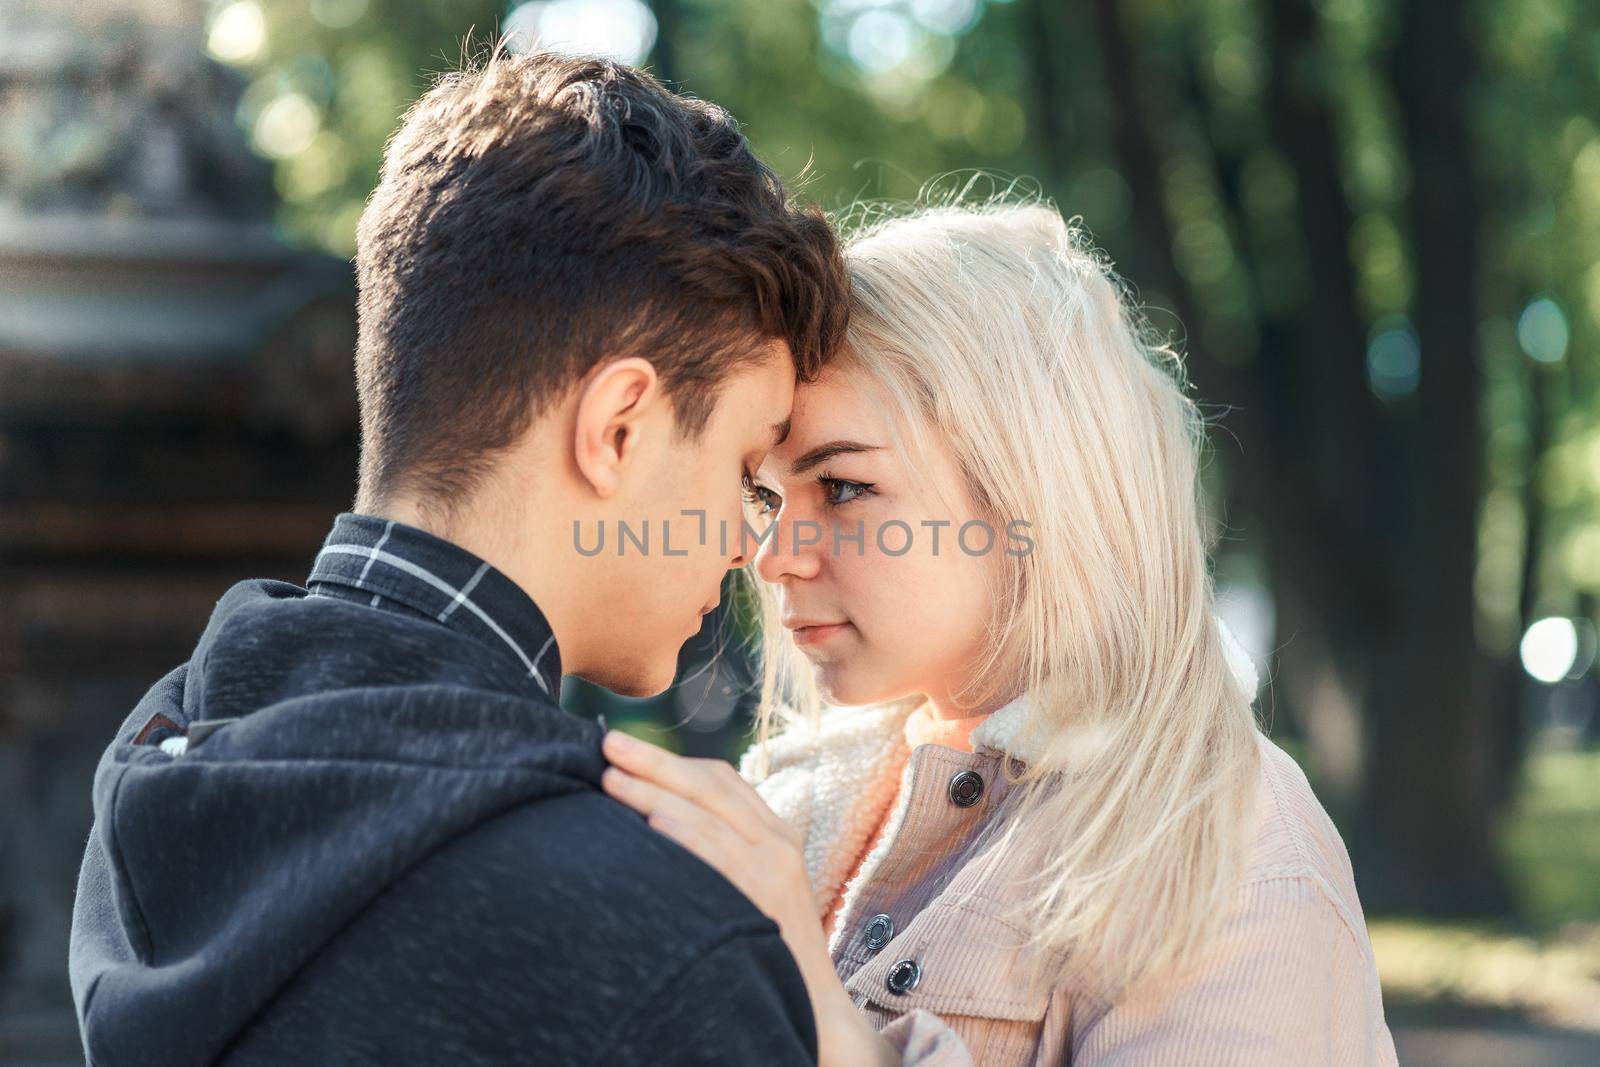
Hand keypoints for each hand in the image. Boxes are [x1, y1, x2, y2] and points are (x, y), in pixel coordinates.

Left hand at [600, 730, 897, 1066]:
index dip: (671, 760)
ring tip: (610, 780)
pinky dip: (683, 833)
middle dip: (655, 761)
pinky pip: (718, 855)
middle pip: (710, 784)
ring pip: (707, 813)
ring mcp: (775, 867)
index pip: (721, 779)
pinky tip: (649, 823)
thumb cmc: (768, 950)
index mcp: (774, 833)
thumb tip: (654, 825)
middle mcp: (778, 841)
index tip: (626, 749)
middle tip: (607, 743)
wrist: (814, 1007)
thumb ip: (718, 854)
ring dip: (653, 792)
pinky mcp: (767, 896)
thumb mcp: (750, 888)